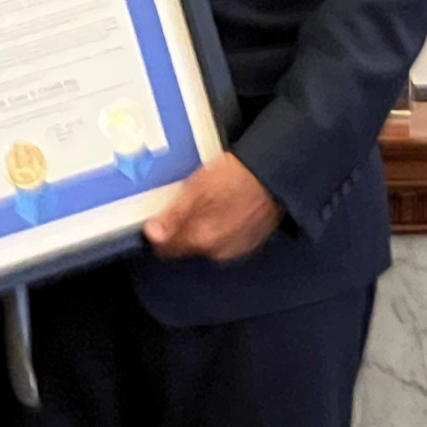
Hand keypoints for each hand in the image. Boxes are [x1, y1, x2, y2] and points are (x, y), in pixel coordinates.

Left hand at [144, 153, 281, 261]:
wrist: (274, 175)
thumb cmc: (235, 177)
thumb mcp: (196, 189)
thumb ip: (173, 216)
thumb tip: (151, 235)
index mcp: (201, 239)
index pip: (166, 249)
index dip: (158, 233)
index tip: (158, 216)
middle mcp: (217, 251)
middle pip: (185, 246)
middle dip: (180, 228)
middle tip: (184, 201)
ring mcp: (235, 249)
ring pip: (205, 243)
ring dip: (201, 227)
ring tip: (207, 200)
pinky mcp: (249, 242)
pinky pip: (224, 240)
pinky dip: (219, 227)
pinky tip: (224, 207)